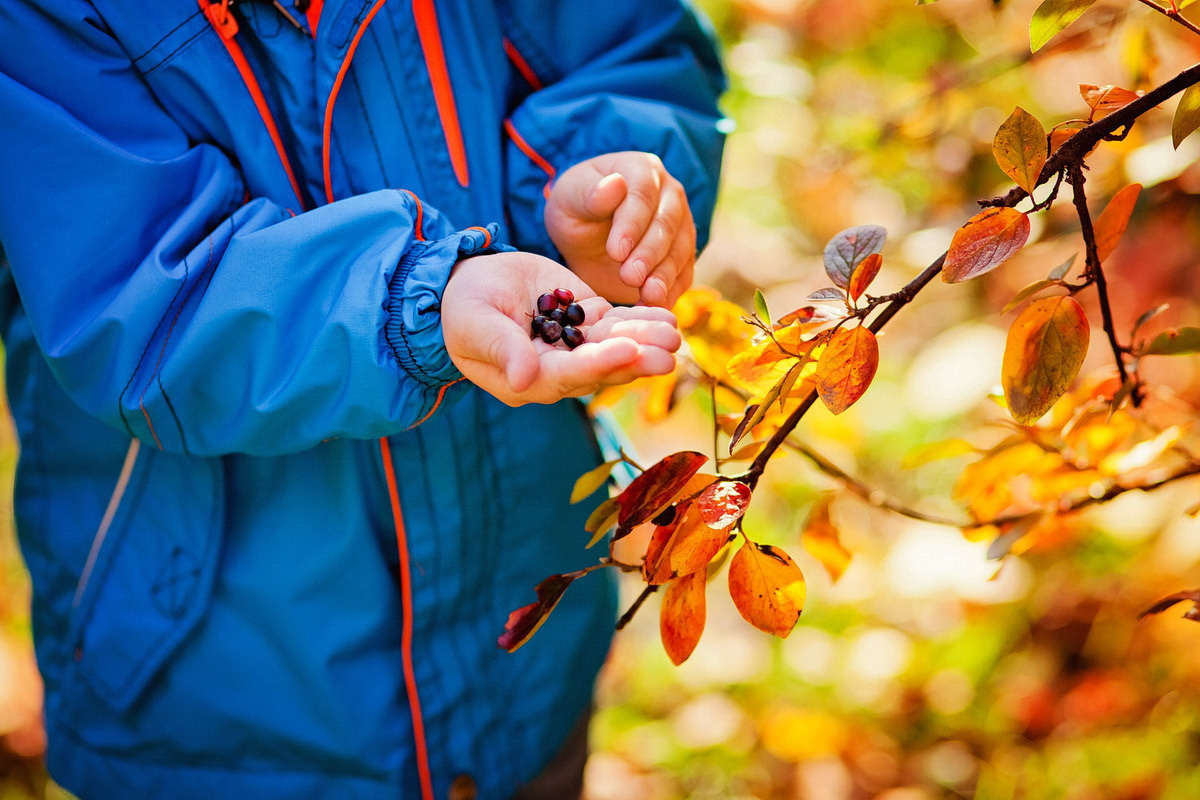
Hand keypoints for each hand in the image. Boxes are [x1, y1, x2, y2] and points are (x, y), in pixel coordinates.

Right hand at [441, 251, 680, 404]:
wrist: (469, 283)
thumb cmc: (463, 308)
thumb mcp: (475, 324)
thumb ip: (503, 349)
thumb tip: (525, 380)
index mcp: (529, 379)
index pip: (569, 375)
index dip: (600, 363)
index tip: (629, 351)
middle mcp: (558, 370)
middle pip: (602, 366)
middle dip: (637, 358)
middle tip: (669, 353)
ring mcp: (575, 346)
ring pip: (616, 346)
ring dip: (646, 340)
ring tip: (675, 333)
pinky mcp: (587, 321)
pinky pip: (618, 325)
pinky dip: (641, 321)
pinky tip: (667, 317)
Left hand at [544, 152, 695, 307]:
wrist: (587, 236)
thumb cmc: (577, 209)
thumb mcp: (571, 199)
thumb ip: (590, 194)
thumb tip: (615, 185)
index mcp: (641, 170)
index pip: (643, 194)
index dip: (632, 223)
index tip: (617, 251)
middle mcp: (669, 194)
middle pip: (667, 223)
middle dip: (649, 253)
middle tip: (630, 276)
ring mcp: (681, 225)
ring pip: (681, 249)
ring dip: (665, 275)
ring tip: (648, 296)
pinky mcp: (683, 255)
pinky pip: (684, 273)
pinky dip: (672, 290)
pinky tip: (657, 305)